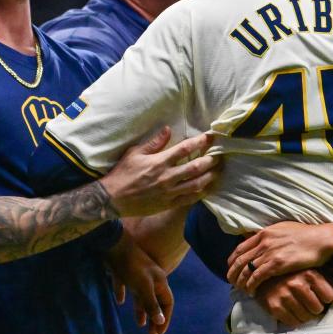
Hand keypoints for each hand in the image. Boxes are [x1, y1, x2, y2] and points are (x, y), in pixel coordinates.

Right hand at [100, 127, 220, 217]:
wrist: (112, 199)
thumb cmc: (123, 173)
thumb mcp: (135, 153)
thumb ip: (154, 142)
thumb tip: (168, 129)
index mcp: (159, 162)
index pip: (185, 149)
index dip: (200, 142)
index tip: (211, 137)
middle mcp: (167, 177)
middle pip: (196, 167)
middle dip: (210, 161)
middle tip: (220, 156)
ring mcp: (169, 192)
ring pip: (196, 184)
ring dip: (209, 177)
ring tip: (218, 171)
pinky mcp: (168, 204)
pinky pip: (189, 199)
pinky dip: (200, 193)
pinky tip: (207, 188)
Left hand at [106, 231, 174, 333]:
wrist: (114, 244)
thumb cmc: (131, 266)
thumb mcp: (143, 287)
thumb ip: (151, 304)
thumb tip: (160, 321)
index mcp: (160, 282)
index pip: (167, 303)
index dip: (165, 318)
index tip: (159, 333)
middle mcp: (152, 279)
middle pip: (156, 301)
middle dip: (155, 317)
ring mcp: (139, 276)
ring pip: (143, 297)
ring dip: (142, 310)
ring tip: (140, 324)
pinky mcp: (126, 273)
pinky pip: (127, 287)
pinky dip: (124, 295)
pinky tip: (119, 301)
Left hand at [227, 222, 332, 293]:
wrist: (321, 240)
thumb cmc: (306, 235)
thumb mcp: (283, 230)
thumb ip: (270, 236)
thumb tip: (262, 240)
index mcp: (264, 233)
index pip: (240, 248)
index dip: (233, 260)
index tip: (231, 268)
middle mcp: (263, 242)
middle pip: (239, 260)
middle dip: (233, 273)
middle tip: (231, 282)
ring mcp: (269, 253)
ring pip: (246, 270)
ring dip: (240, 281)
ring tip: (240, 289)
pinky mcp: (277, 264)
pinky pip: (257, 277)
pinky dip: (251, 285)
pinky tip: (251, 291)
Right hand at [255, 269, 332, 326]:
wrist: (261, 274)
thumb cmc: (291, 273)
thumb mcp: (310, 271)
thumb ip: (326, 282)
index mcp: (309, 273)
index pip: (329, 297)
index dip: (326, 299)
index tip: (321, 298)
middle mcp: (297, 284)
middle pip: (318, 309)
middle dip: (316, 309)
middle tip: (310, 305)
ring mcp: (284, 296)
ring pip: (306, 318)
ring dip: (306, 316)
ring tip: (301, 308)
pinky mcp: (274, 306)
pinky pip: (293, 323)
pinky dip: (295, 321)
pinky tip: (292, 312)